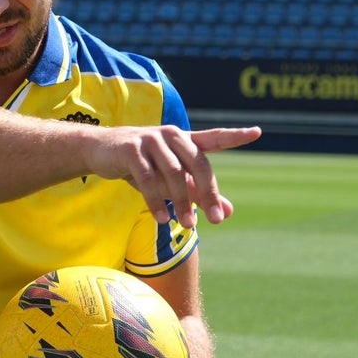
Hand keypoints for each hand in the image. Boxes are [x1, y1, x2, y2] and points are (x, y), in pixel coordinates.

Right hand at [90, 126, 261, 227]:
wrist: (100, 150)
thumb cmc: (141, 163)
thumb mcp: (172, 178)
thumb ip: (199, 192)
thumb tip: (228, 212)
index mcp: (184, 140)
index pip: (214, 137)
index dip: (235, 136)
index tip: (257, 132)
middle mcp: (171, 136)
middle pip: (197, 163)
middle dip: (208, 192)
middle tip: (217, 219)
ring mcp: (150, 140)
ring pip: (173, 173)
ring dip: (183, 201)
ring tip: (189, 225)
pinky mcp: (131, 150)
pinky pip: (147, 178)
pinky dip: (156, 200)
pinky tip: (163, 218)